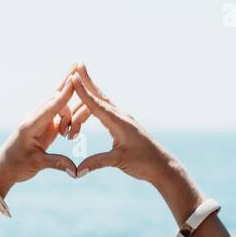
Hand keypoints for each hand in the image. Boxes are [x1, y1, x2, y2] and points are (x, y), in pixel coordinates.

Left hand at [0, 76, 78, 191]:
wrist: (4, 168)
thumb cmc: (16, 165)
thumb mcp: (36, 165)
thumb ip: (57, 163)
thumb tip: (75, 170)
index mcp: (31, 125)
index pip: (51, 106)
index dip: (64, 93)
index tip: (74, 79)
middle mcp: (35, 118)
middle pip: (55, 98)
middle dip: (68, 85)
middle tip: (79, 63)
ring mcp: (39, 120)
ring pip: (59, 106)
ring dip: (70, 115)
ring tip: (69, 136)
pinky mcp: (43, 125)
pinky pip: (58, 113)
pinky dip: (68, 114)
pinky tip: (75, 105)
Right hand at [69, 66, 170, 183]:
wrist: (162, 166)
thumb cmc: (144, 163)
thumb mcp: (119, 161)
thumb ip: (97, 162)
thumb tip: (77, 171)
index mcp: (119, 122)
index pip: (97, 104)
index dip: (83, 91)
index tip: (73, 77)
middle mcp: (121, 117)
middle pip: (100, 96)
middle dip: (88, 81)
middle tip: (77, 64)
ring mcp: (123, 120)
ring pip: (102, 105)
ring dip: (86, 100)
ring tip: (73, 95)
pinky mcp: (124, 125)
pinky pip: (106, 112)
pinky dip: (94, 107)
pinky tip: (89, 104)